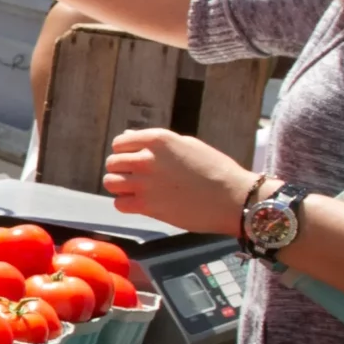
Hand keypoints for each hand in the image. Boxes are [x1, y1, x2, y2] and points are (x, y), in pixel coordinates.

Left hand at [101, 128, 255, 233]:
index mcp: (158, 139)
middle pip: (112, 162)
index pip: (120, 143)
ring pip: (110, 182)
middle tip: (136, 178)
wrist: (233, 198)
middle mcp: (147, 158)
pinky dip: (127, 204)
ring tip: (136, 190)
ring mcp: (145, 183)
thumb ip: (155, 143)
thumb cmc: (215, 170)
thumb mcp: (187, 145)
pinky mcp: (147, 206)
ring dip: (120, 186)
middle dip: (121, 170)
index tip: (134, 161)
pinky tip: (141, 203)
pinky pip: (119, 203)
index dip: (125, 152)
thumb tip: (128, 138)